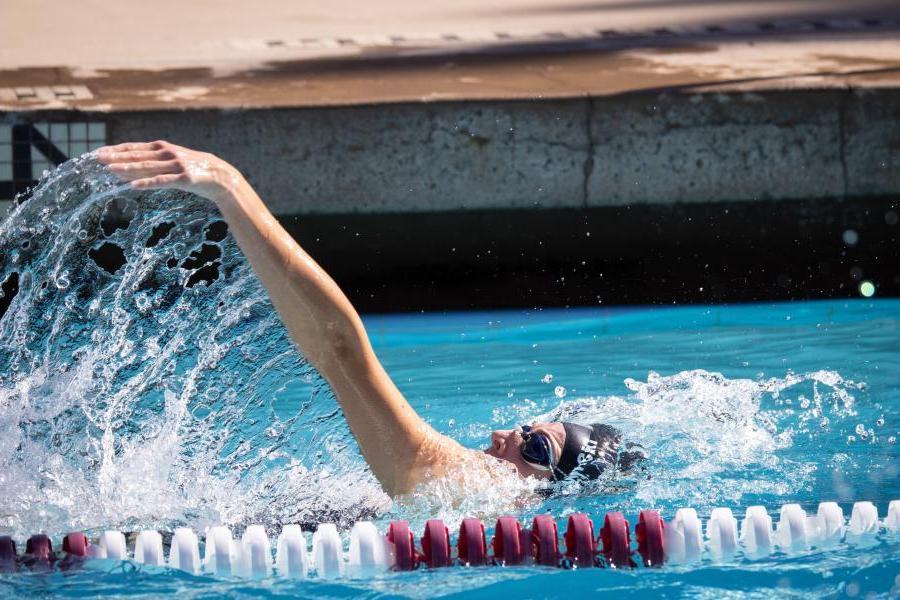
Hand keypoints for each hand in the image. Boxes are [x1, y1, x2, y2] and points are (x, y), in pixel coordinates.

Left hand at [96, 140, 243, 203]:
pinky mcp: (184, 178)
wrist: (221, 176)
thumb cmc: (194, 169)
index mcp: (163, 148)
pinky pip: (162, 181)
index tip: (98, 152)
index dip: (115, 150)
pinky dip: (147, 183)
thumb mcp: (173, 162)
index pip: (134, 147)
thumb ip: (154, 163)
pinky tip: (133, 186)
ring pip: (147, 167)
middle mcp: (167, 154)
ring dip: (127, 168)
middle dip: (116, 157)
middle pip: (137, 155)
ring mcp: (176, 165)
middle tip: (97, 159)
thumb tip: (129, 167)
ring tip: (110, 170)